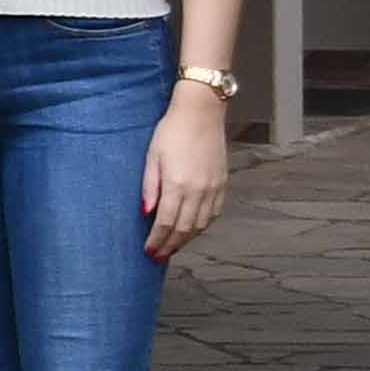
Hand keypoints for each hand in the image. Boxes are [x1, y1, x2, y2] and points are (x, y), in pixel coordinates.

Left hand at [144, 84, 231, 259]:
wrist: (201, 113)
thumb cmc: (171, 131)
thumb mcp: (151, 157)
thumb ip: (149, 187)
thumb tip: (147, 213)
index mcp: (178, 184)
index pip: (166, 223)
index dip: (157, 241)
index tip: (148, 251)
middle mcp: (198, 190)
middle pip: (184, 229)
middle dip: (170, 246)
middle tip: (158, 257)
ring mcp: (213, 188)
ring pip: (201, 224)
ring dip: (186, 240)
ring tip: (173, 248)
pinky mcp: (222, 184)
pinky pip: (213, 214)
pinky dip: (202, 226)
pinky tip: (192, 231)